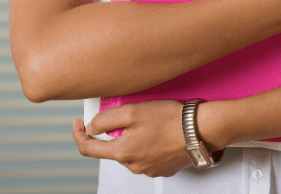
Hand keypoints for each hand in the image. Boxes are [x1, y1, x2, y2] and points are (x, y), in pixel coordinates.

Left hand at [72, 100, 203, 177]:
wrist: (202, 130)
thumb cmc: (171, 119)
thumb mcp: (133, 111)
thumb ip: (105, 120)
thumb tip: (91, 127)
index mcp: (123, 152)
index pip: (88, 149)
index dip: (79, 134)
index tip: (79, 123)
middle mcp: (134, 166)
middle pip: (113, 149)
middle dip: (116, 133)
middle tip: (133, 115)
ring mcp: (149, 170)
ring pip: (131, 152)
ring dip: (134, 138)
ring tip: (152, 123)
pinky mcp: (163, 168)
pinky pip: (148, 156)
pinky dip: (149, 145)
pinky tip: (161, 133)